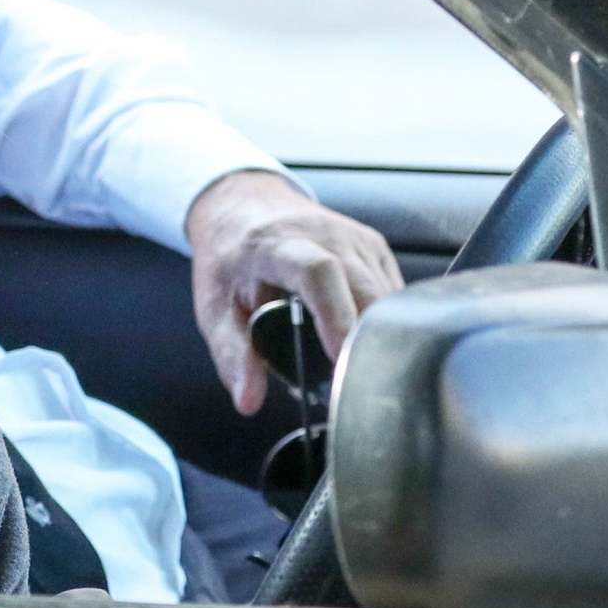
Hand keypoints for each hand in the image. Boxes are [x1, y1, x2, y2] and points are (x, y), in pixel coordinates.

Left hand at [185, 170, 404, 414]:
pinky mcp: (376, 249)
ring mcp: (357, 240)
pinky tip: (361, 341)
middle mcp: (326, 236)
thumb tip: (248, 400)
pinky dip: (383, 324)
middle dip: (366, 344)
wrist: (244, 207)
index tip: (341, 359)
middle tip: (350, 388)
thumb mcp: (214, 306)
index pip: (318, 273)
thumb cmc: (230, 259)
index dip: (335, 316)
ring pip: (388, 297)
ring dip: (377, 336)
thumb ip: (232, 354)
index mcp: (278, 245)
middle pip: (366, 290)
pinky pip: (393, 294)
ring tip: (350, 367)